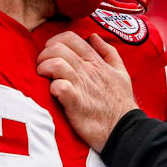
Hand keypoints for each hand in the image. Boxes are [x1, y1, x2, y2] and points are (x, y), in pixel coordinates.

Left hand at [36, 32, 138, 151]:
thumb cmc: (121, 102)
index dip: (55, 40)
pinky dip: (52, 87)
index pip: (70, 38)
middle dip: (44, 55)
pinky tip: (53, 92)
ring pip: (56, 64)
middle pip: (58, 48)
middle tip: (43, 67)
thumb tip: (94, 37)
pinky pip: (59, 87)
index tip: (50, 52)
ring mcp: (82, 86)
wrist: (124, 129)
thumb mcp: (121, 72)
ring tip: (43, 78)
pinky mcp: (75, 103)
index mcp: (96, 61)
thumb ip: (108, 52)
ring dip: (44, 69)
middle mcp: (88, 70)